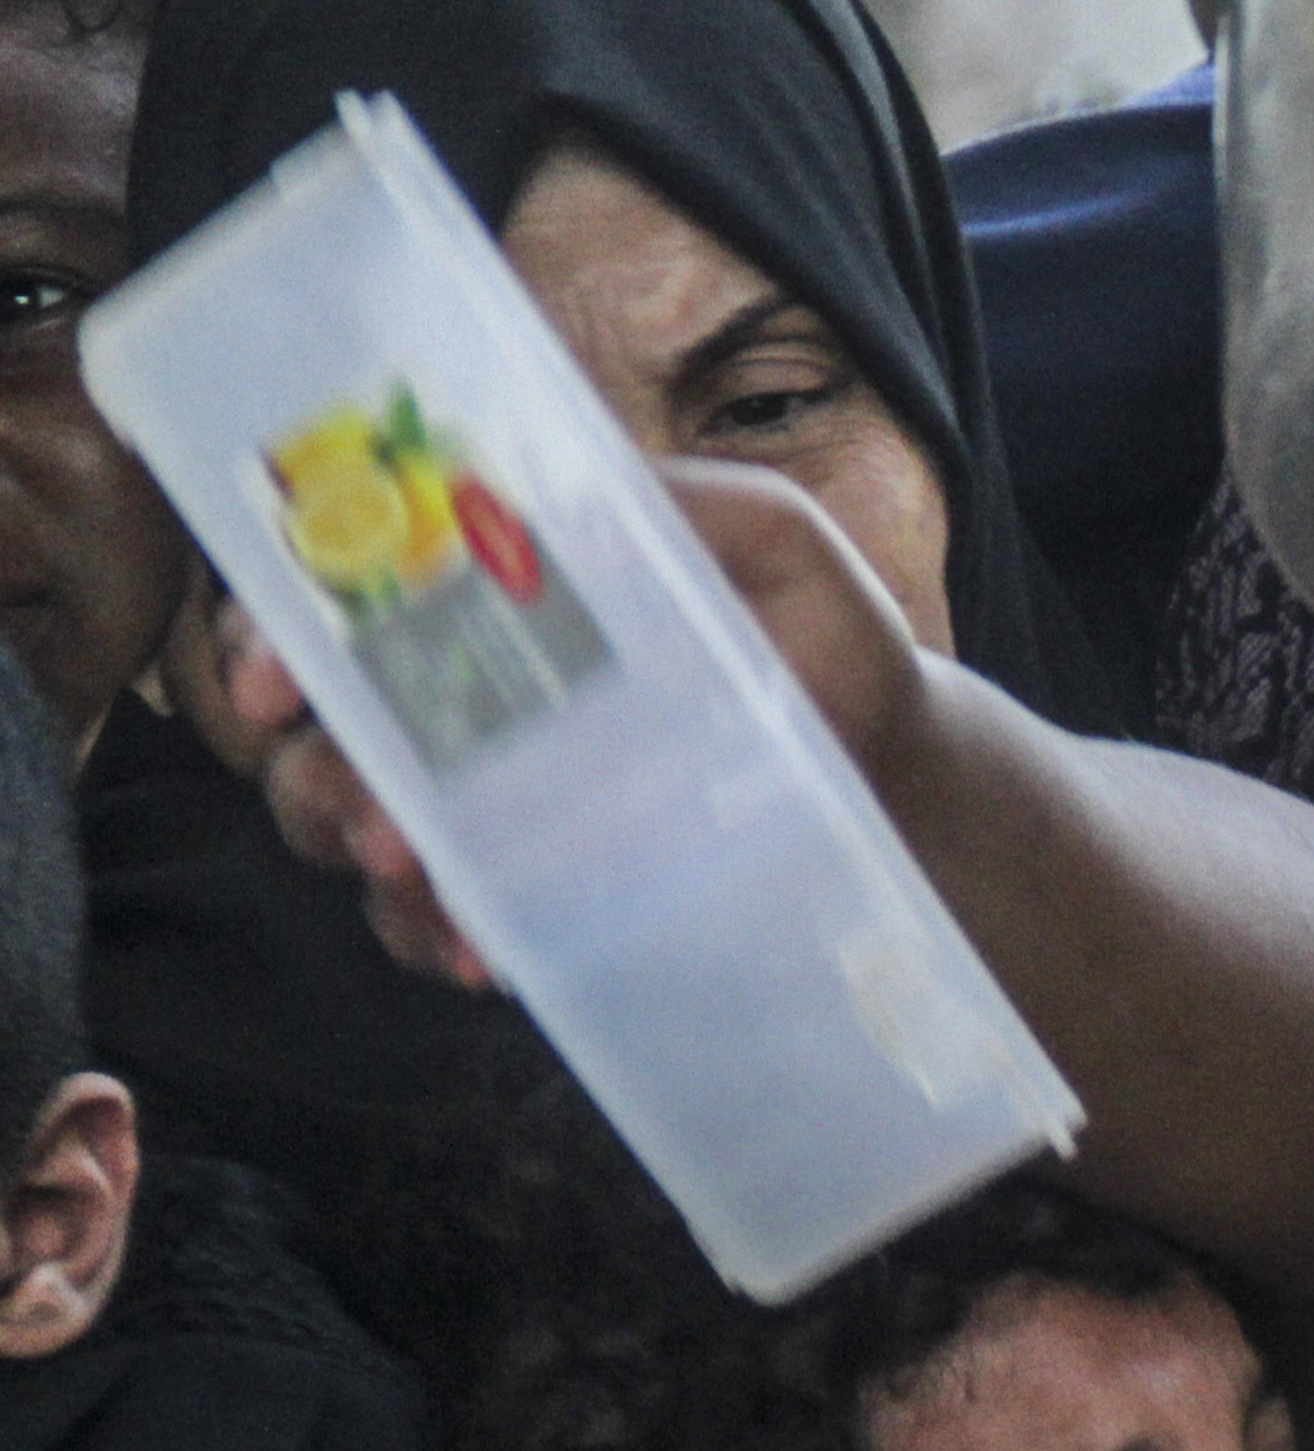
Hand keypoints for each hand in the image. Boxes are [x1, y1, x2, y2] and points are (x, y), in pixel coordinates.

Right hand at [232, 458, 942, 992]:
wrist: (903, 789)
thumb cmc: (833, 647)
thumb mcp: (775, 550)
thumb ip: (686, 509)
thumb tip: (573, 498)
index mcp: (490, 598)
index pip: (334, 604)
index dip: (274, 637)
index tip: (277, 688)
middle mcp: (462, 698)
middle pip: (315, 734)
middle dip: (322, 780)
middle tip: (385, 824)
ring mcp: (484, 801)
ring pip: (352, 834)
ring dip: (377, 868)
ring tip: (442, 892)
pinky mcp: (525, 891)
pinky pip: (435, 923)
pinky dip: (439, 937)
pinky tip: (486, 953)